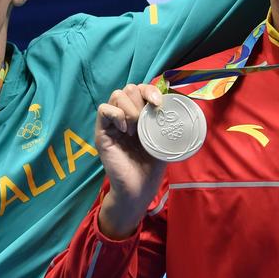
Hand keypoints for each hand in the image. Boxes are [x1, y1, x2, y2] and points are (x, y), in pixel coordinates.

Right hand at [94, 84, 167, 239]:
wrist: (139, 188)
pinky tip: (125, 129)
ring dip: (130, 109)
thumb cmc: (151, 167)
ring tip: (136, 129)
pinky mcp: (101, 133)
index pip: (141, 89)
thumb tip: (176, 103)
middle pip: (128, 88)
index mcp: (139, 115)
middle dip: (140, 101)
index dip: (150, 90)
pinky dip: (116, 115)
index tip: (159, 103)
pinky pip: (103, 110)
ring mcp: (112, 124)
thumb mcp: (162, 139)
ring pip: (117, 95)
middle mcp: (124, 116)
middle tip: (145, 123)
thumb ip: (164, 121)